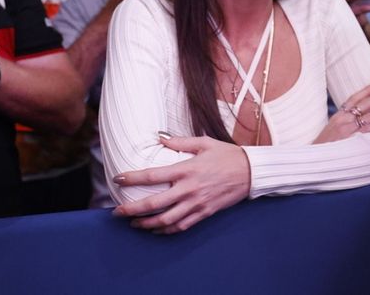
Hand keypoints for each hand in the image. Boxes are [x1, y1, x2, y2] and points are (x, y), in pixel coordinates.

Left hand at [111, 134, 250, 233]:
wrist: (251, 172)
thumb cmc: (228, 155)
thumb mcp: (205, 143)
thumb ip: (180, 141)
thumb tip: (160, 138)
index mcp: (187, 169)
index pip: (153, 175)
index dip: (132, 178)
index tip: (118, 179)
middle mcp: (189, 189)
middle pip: (154, 204)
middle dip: (132, 209)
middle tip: (117, 212)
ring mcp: (196, 203)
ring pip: (165, 220)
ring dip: (146, 224)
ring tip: (134, 223)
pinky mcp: (204, 213)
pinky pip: (181, 226)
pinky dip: (166, 231)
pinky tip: (156, 230)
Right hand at [313, 82, 369, 143]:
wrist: (312, 159)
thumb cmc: (323, 147)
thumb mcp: (331, 130)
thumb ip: (344, 124)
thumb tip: (358, 121)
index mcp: (338, 116)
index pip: (353, 98)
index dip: (365, 90)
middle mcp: (343, 120)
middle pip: (365, 105)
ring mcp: (348, 129)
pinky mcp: (352, 140)